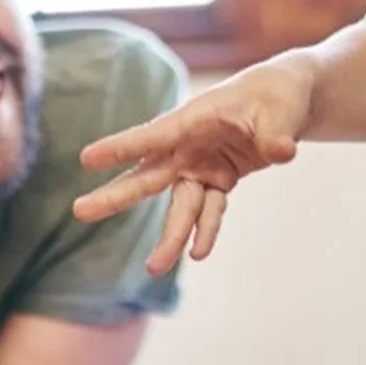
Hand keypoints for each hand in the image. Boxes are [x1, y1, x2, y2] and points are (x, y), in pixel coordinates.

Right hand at [72, 59, 313, 273]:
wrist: (285, 99)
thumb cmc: (276, 95)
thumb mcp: (280, 111)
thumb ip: (276, 135)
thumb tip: (282, 153)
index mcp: (194, 120)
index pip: (154, 136)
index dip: (122, 147)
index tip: (87, 158)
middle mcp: (188, 146)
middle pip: (148, 177)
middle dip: (116, 196)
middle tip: (80, 211)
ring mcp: (200, 166)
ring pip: (179, 206)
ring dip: (170, 236)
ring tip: (154, 268)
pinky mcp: (217, 181)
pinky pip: (209, 210)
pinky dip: (207, 230)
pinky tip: (199, 252)